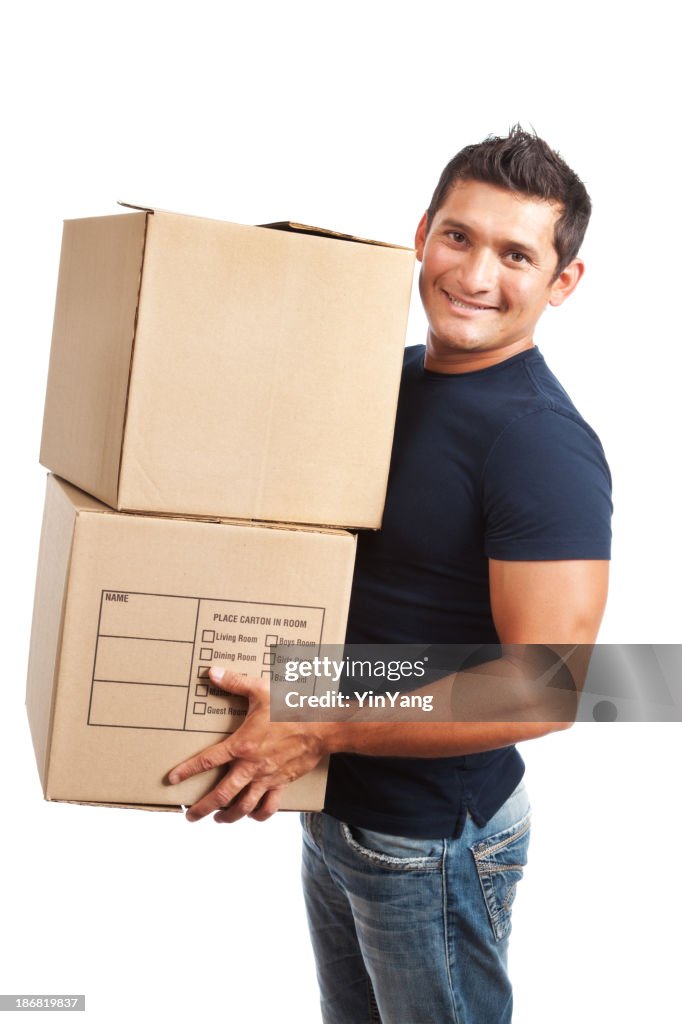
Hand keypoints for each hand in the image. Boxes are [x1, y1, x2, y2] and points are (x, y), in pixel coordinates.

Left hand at [167, 666, 327, 823]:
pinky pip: (269, 807)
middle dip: (202, 807)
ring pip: (243, 806)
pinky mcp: (281, 784)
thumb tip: (211, 672)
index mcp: (241, 745)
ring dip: (227, 816)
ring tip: (217, 819)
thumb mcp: (260, 690)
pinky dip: (259, 815)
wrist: (320, 726)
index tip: (172, 780)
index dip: (187, 771)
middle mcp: (251, 767)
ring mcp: (266, 778)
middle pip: (221, 794)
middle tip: (190, 815)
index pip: (207, 761)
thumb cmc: (290, 707)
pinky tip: (251, 816)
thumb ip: (234, 682)